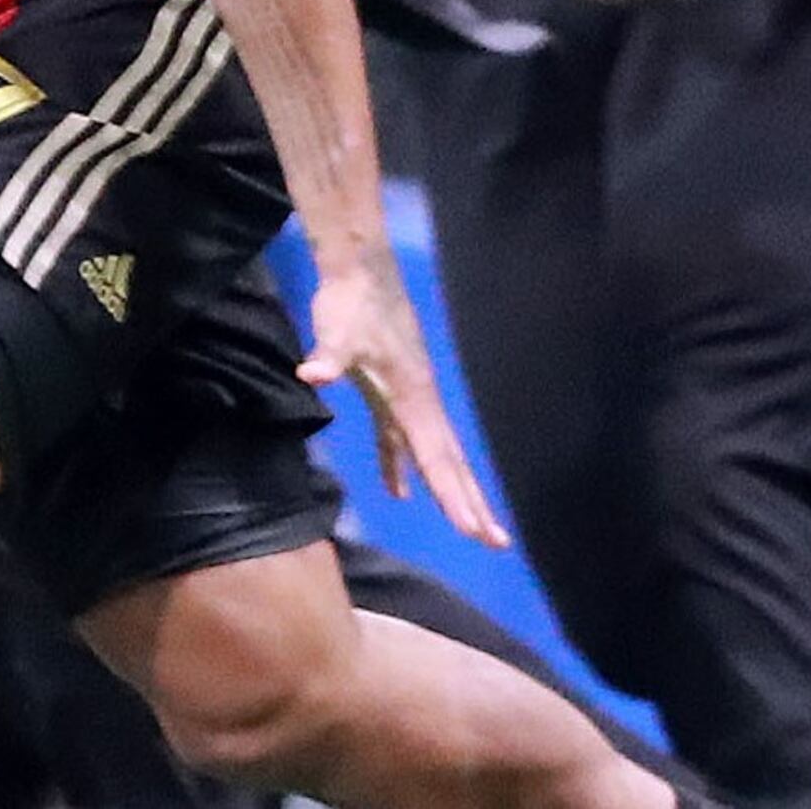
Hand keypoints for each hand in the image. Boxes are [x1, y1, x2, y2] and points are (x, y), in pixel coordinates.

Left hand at [300, 254, 509, 545]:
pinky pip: (404, 438)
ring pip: (435, 453)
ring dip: (451, 489)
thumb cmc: (352, 300)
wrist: (359, 267)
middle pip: (449, 463)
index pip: (437, 458)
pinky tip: (400, 490)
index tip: (476, 531)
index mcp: (413, 396)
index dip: (455, 497)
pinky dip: (404, 465)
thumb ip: (330, 355)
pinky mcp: (392, 390)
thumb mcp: (338, 331)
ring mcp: (409, 396)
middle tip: (497, 542)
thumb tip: (313, 372)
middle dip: (471, 504)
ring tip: (471, 527)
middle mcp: (420, 402)